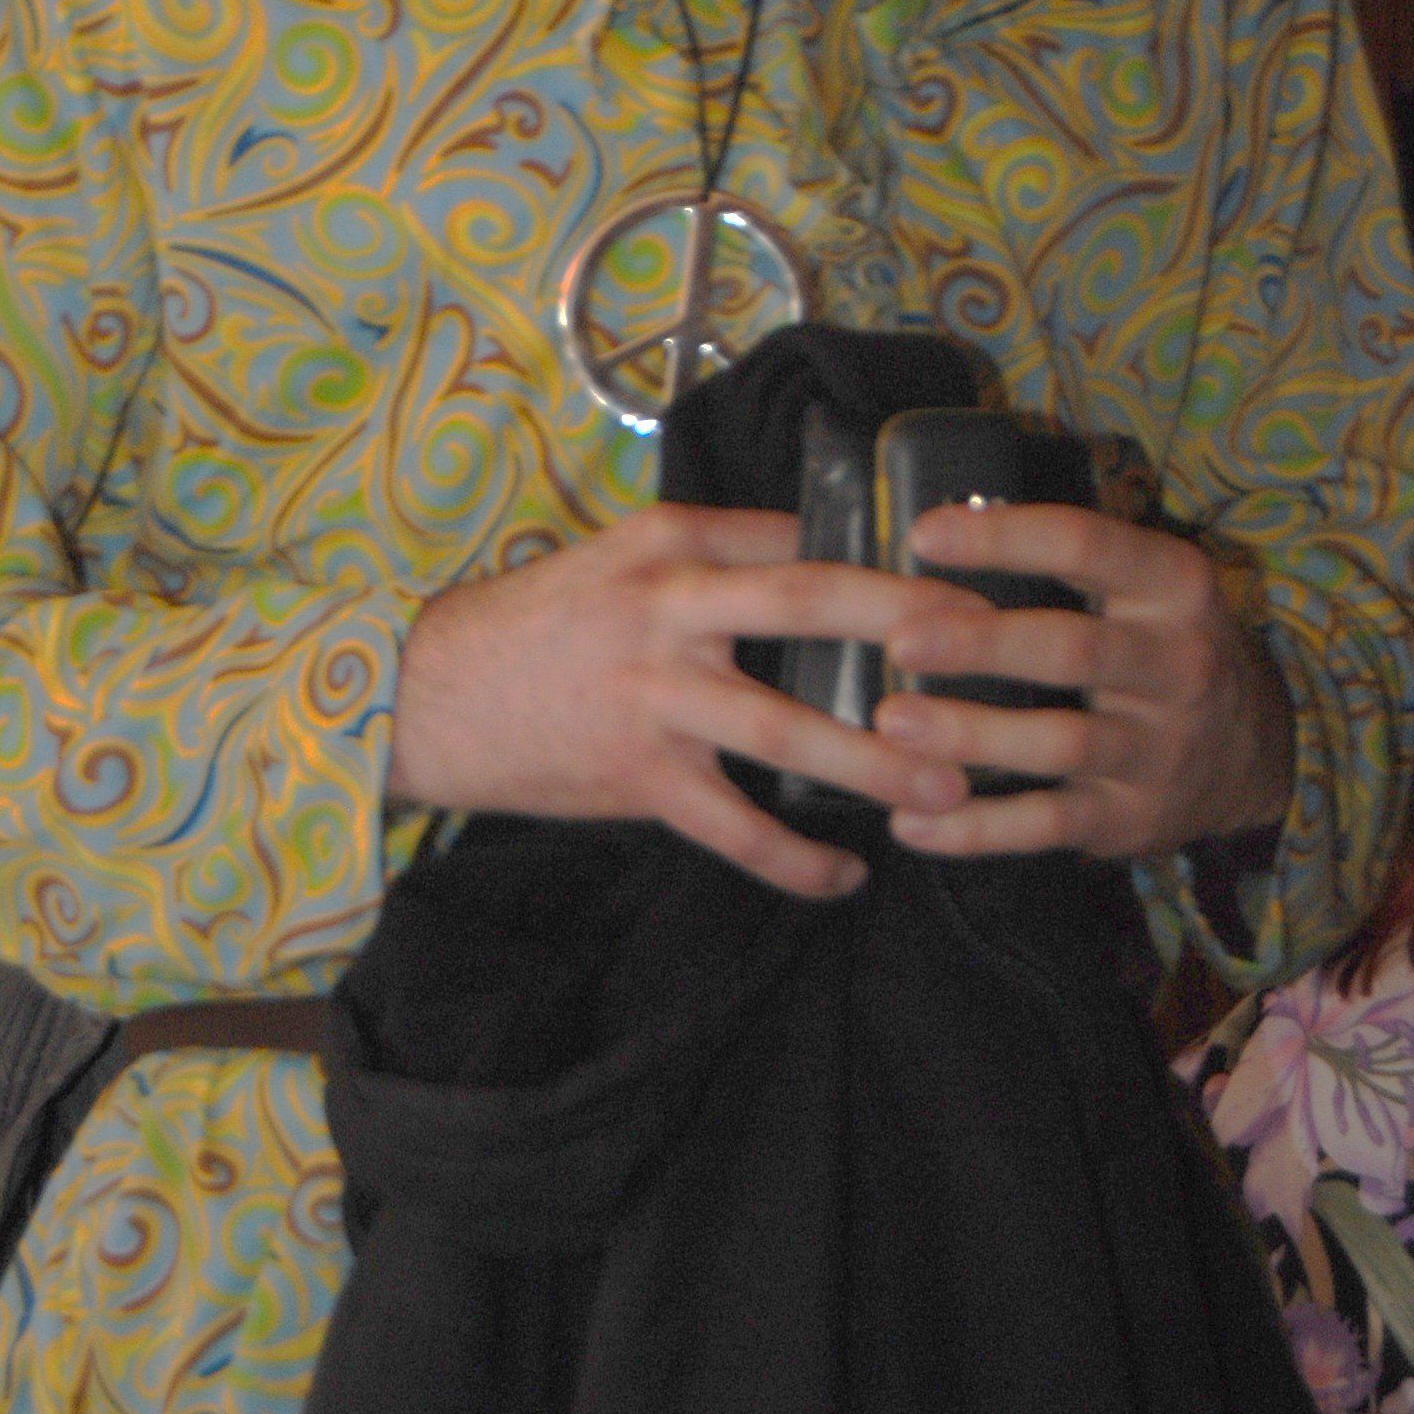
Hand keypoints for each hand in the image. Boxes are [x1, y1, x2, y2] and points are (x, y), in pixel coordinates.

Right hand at [387, 508, 974, 900]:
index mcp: (668, 544)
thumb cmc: (531, 626)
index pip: (795, 537)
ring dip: (877, 762)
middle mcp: (667, 608)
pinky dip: (797, 860)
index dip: (882, 556)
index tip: (960, 582)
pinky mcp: (639, 777)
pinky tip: (845, 877)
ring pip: (787, 729)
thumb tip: (812, 556)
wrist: (425, 697)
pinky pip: (736, 828)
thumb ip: (707, 555)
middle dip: (903, 627)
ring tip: (952, 789)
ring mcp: (655, 697)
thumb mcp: (613, 559)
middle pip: (807, 606)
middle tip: (988, 649)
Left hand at [871, 505, 1293, 859]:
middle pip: (1073, 650)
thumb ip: (1068, 561)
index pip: (1087, 546)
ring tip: (894, 725)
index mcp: (1173, 587)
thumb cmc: (1164, 647)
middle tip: (901, 641)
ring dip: (973, 735)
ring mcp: (1160, 749)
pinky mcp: (1134, 817)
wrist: (1259, 753)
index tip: (923, 535)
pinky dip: (977, 829)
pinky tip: (912, 821)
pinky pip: (1049, 824)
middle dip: (983, 645)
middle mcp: (1178, 666)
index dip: (1004, 538)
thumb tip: (942, 528)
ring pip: (1061, 744)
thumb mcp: (1148, 587)